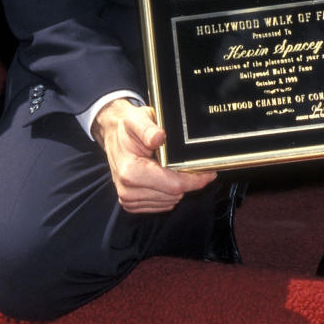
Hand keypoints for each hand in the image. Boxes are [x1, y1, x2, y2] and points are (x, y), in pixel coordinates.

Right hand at [91, 98, 215, 211]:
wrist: (113, 136)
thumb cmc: (128, 128)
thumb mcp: (137, 119)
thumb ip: (148, 128)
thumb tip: (159, 137)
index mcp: (131, 171)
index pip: (173, 185)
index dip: (195, 180)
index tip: (209, 172)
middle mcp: (128, 189)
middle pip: (174, 195)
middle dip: (186, 181)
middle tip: (189, 164)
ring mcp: (129, 199)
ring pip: (170, 201)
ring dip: (176, 187)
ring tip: (170, 167)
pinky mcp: (132, 204)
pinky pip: (162, 204)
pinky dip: (168, 193)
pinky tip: (163, 176)